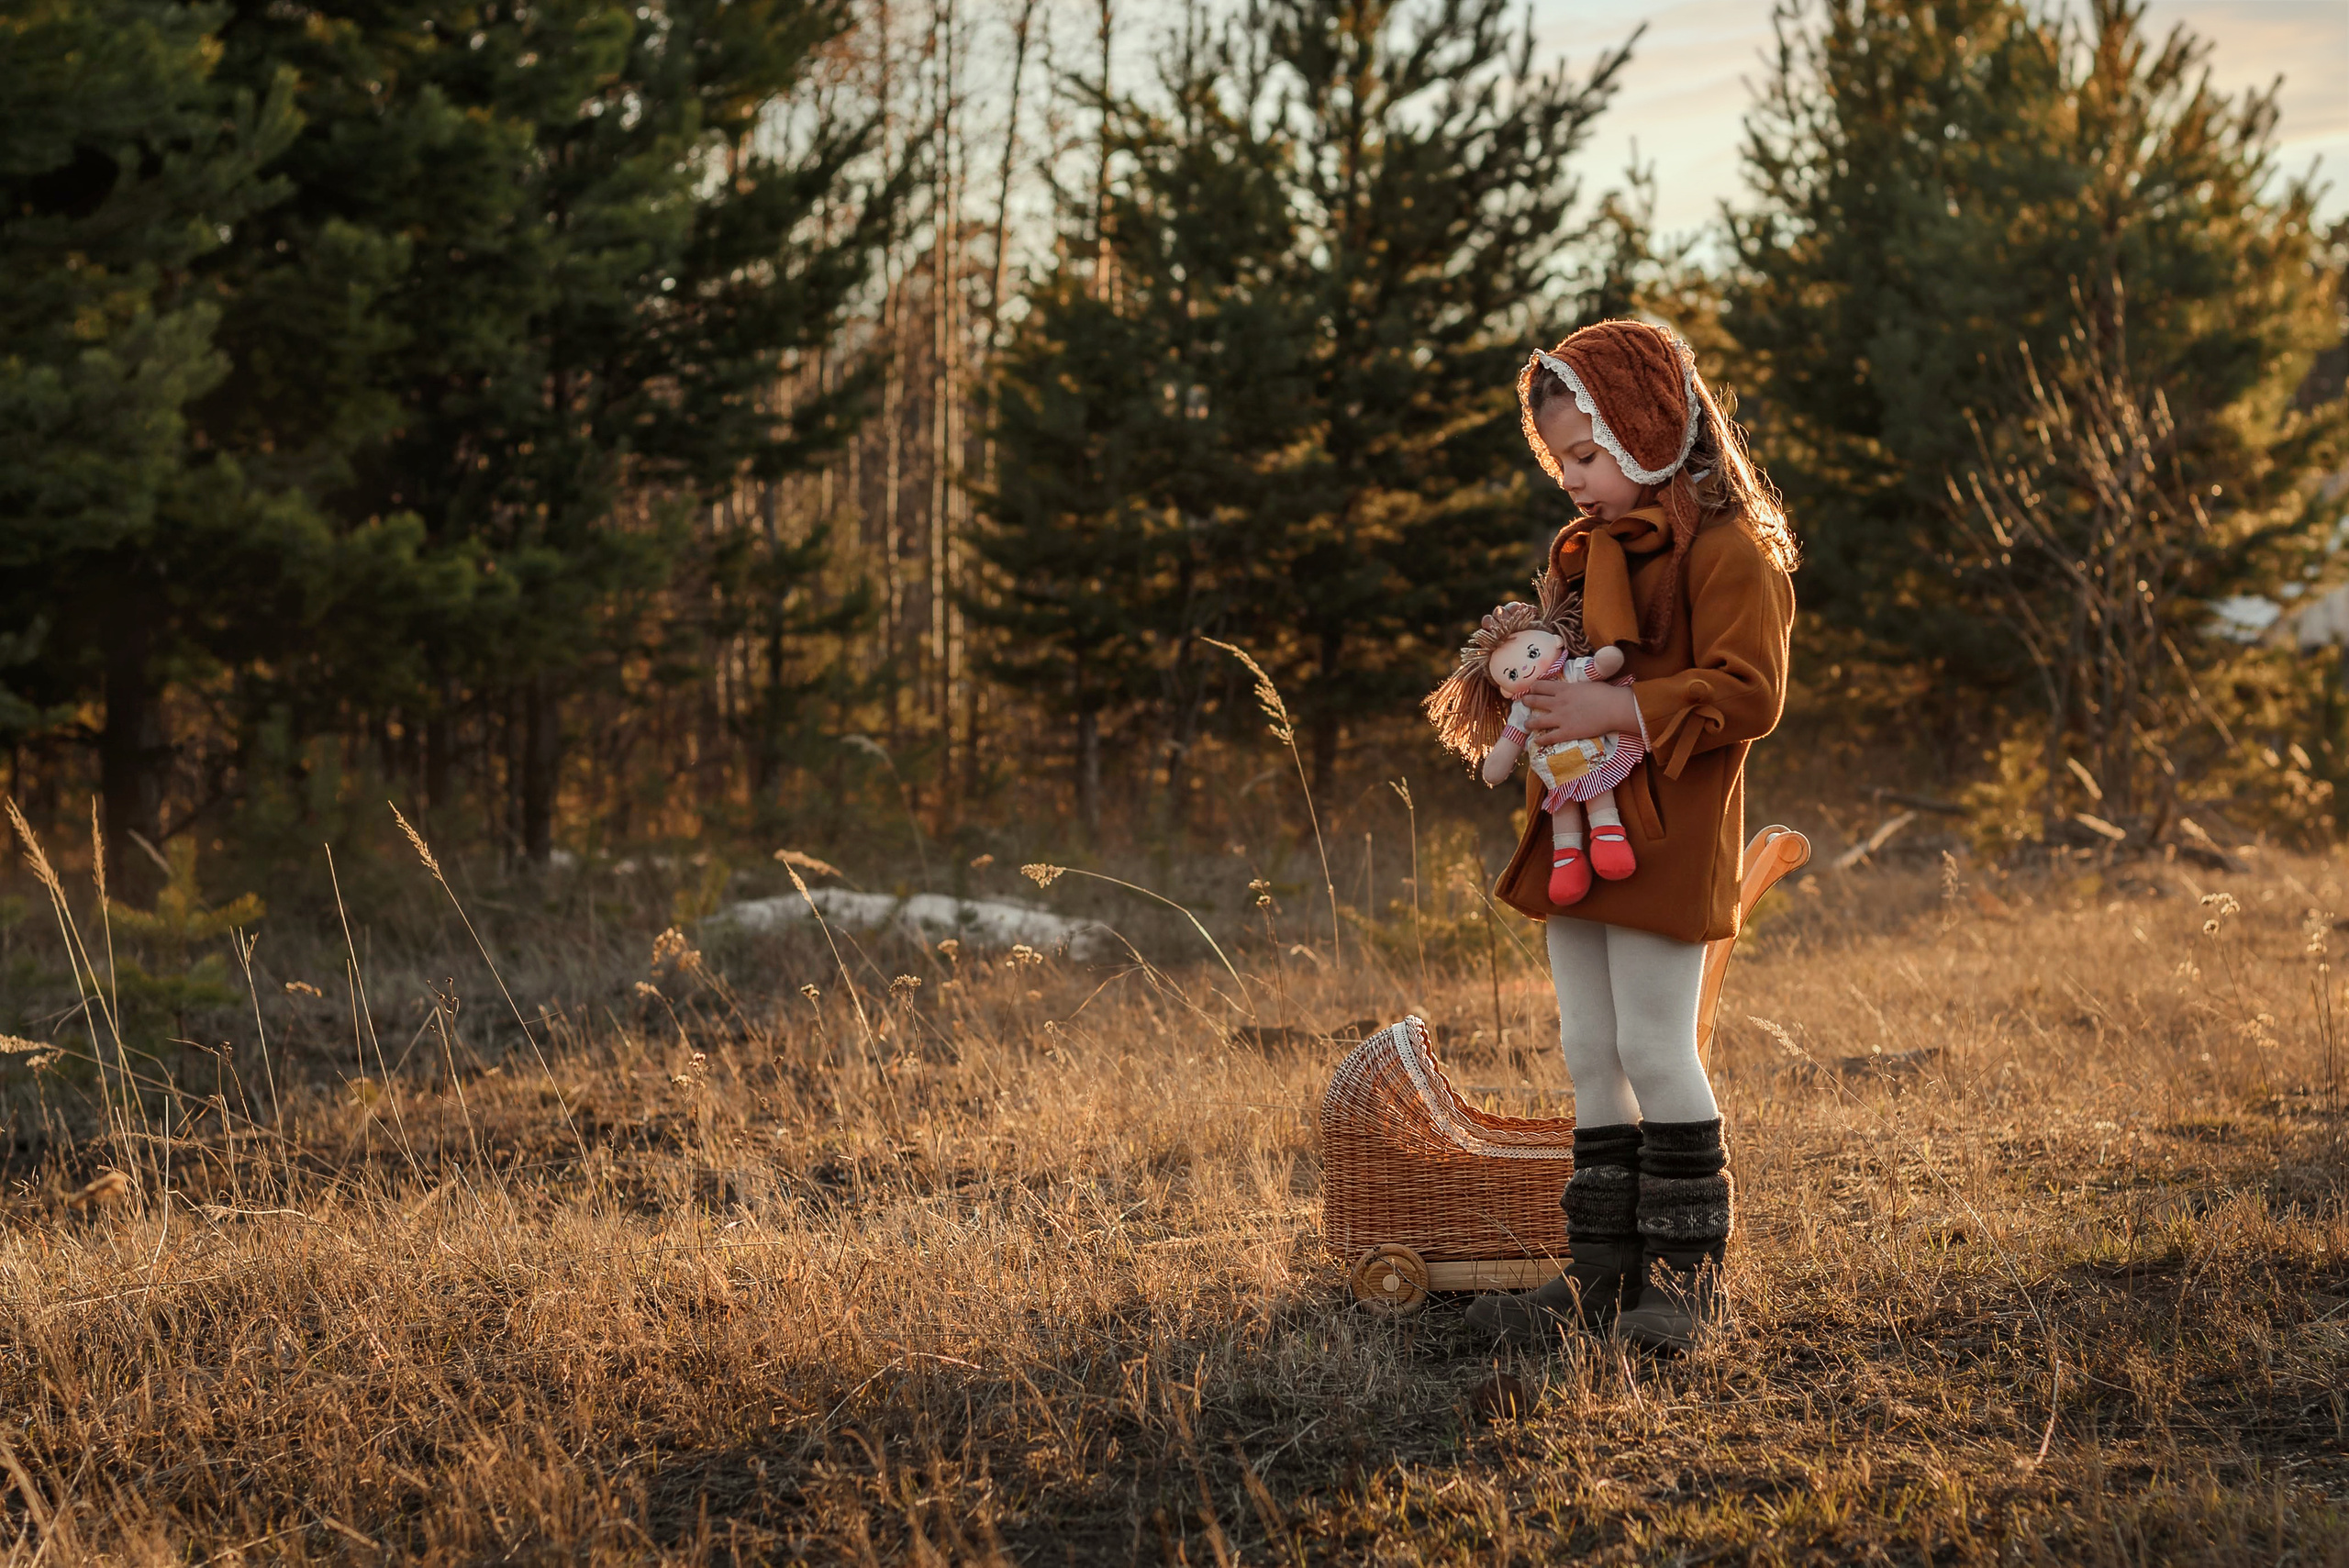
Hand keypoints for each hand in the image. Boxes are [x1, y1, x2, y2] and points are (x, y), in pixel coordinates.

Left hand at [1522, 677, 1638, 748]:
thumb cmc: (1605, 693)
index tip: (1531, 689)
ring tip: (1525, 724)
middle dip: (1526, 701)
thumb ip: (1575, 686)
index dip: (1533, 687)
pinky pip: (1549, 738)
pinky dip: (1541, 740)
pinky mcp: (1567, 732)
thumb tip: (1574, 686)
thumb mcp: (1587, 684)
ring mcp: (1561, 718)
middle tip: (1522, 702)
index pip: (1540, 686)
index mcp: (1563, 689)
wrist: (1614, 708)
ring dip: (1529, 723)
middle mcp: (1558, 703)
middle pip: (1535, 701)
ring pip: (1537, 721)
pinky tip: (1536, 741)